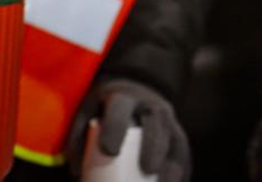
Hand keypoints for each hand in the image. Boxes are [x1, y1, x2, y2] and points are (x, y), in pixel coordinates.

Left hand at [65, 78, 189, 181]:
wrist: (134, 90)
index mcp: (124, 97)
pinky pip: (183, 152)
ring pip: (174, 138)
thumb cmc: (104, 110)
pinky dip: (182, 171)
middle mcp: (150, 104)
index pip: (121, 108)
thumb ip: (78, 140)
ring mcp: (167, 118)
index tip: (109, 151)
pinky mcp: (178, 133)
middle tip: (148, 169)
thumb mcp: (86, 114)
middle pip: (156, 123)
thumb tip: (78, 173)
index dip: (116, 127)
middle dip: (154, 147)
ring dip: (172, 163)